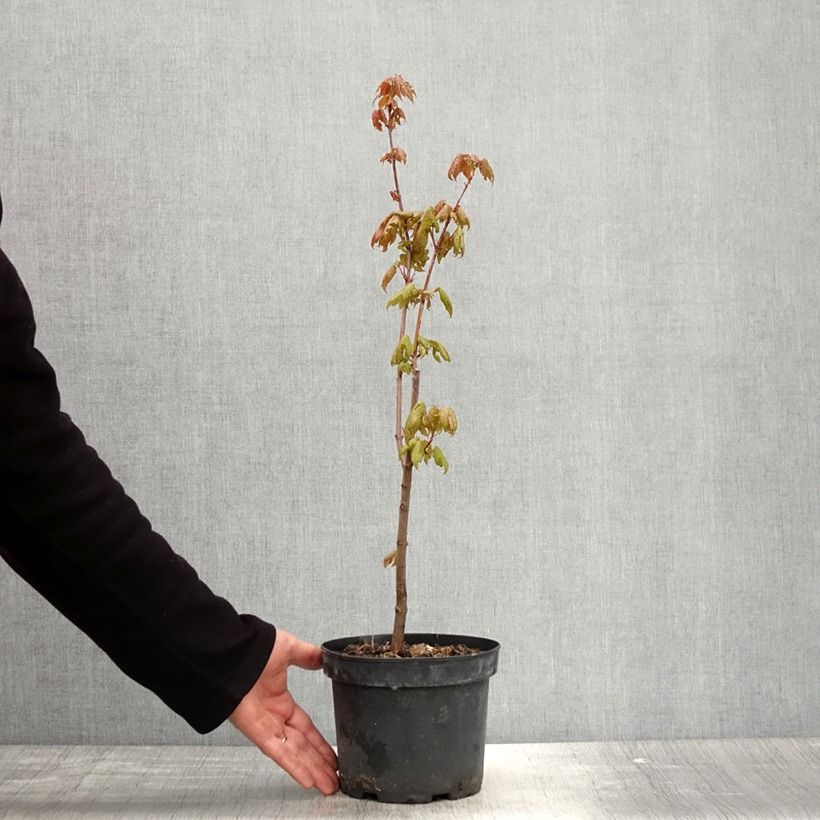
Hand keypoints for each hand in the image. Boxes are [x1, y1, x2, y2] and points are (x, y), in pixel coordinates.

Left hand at [229, 629, 338, 794]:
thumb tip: (323, 656)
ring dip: (312, 770)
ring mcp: (265, 726)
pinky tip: (308, 779)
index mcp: (280, 700)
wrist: (232, 653)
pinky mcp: (257, 732)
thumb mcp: (289, 648)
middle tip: (335, 777)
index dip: (319, 742)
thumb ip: (307, 655)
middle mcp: (273, 717)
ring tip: (328, 785)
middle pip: (302, 746)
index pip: (305, 727)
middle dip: (319, 762)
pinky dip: (294, 766)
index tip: (332, 753)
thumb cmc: (254, 648)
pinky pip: (279, 752)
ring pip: (294, 753)